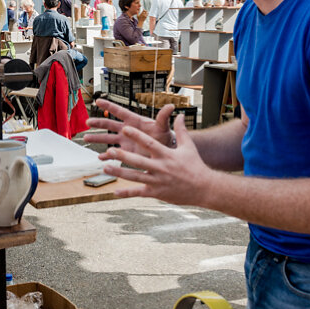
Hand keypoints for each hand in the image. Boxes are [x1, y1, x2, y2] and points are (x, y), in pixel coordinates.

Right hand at [84, 99, 175, 157]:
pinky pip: (113, 154)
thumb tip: (171, 106)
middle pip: (109, 125)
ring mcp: (125, 141)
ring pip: (108, 139)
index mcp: (134, 121)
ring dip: (97, 138)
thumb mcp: (163, 127)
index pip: (119, 112)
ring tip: (86, 138)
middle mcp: (127, 130)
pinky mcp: (126, 152)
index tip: (98, 101)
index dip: (109, 106)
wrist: (165, 150)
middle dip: (98, 123)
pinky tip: (100, 158)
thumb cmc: (164, 137)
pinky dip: (107, 156)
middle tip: (87, 122)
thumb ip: (163, 117)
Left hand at [98, 112, 213, 206]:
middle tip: (109, 150)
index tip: (125, 128)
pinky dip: (127, 192)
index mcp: (167, 155)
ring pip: (134, 177)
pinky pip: (139, 193)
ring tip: (105, 167)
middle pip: (138, 161)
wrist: (204, 188)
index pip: (149, 143)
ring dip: (119, 172)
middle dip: (123, 156)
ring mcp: (157, 181)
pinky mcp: (156, 193)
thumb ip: (181, 131)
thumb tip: (179, 115)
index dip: (136, 135)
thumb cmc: (196, 166)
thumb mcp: (188, 147)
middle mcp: (161, 168)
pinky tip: (115, 191)